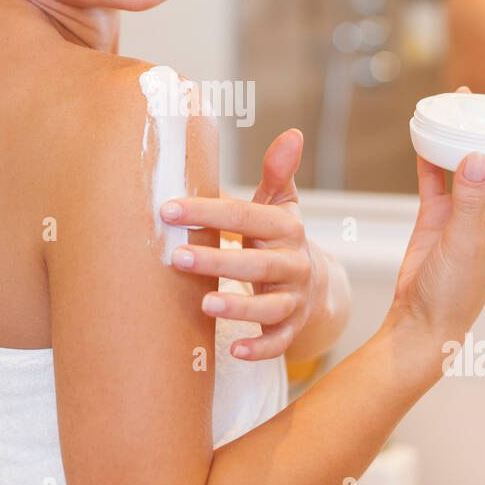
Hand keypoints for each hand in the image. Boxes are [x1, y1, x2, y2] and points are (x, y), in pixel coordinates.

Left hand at [161, 129, 336, 360]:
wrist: (316, 287)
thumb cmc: (279, 241)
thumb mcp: (280, 207)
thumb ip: (278, 173)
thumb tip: (292, 133)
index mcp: (286, 229)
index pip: (245, 217)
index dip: (207, 212)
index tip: (167, 210)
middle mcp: (294, 264)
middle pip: (256, 264)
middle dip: (217, 261)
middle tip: (177, 256)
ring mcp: (294, 300)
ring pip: (269, 307)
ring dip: (238, 307)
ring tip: (205, 304)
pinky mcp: (291, 330)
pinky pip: (278, 342)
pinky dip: (259, 348)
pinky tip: (233, 350)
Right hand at [390, 87, 484, 346]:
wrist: (420, 319)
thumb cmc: (456, 292)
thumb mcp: (467, 243)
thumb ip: (470, 200)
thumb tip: (477, 156)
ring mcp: (470, 212)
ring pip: (482, 164)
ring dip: (483, 136)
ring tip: (478, 104)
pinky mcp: (439, 214)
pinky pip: (439, 176)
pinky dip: (435, 154)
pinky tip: (428, 132)